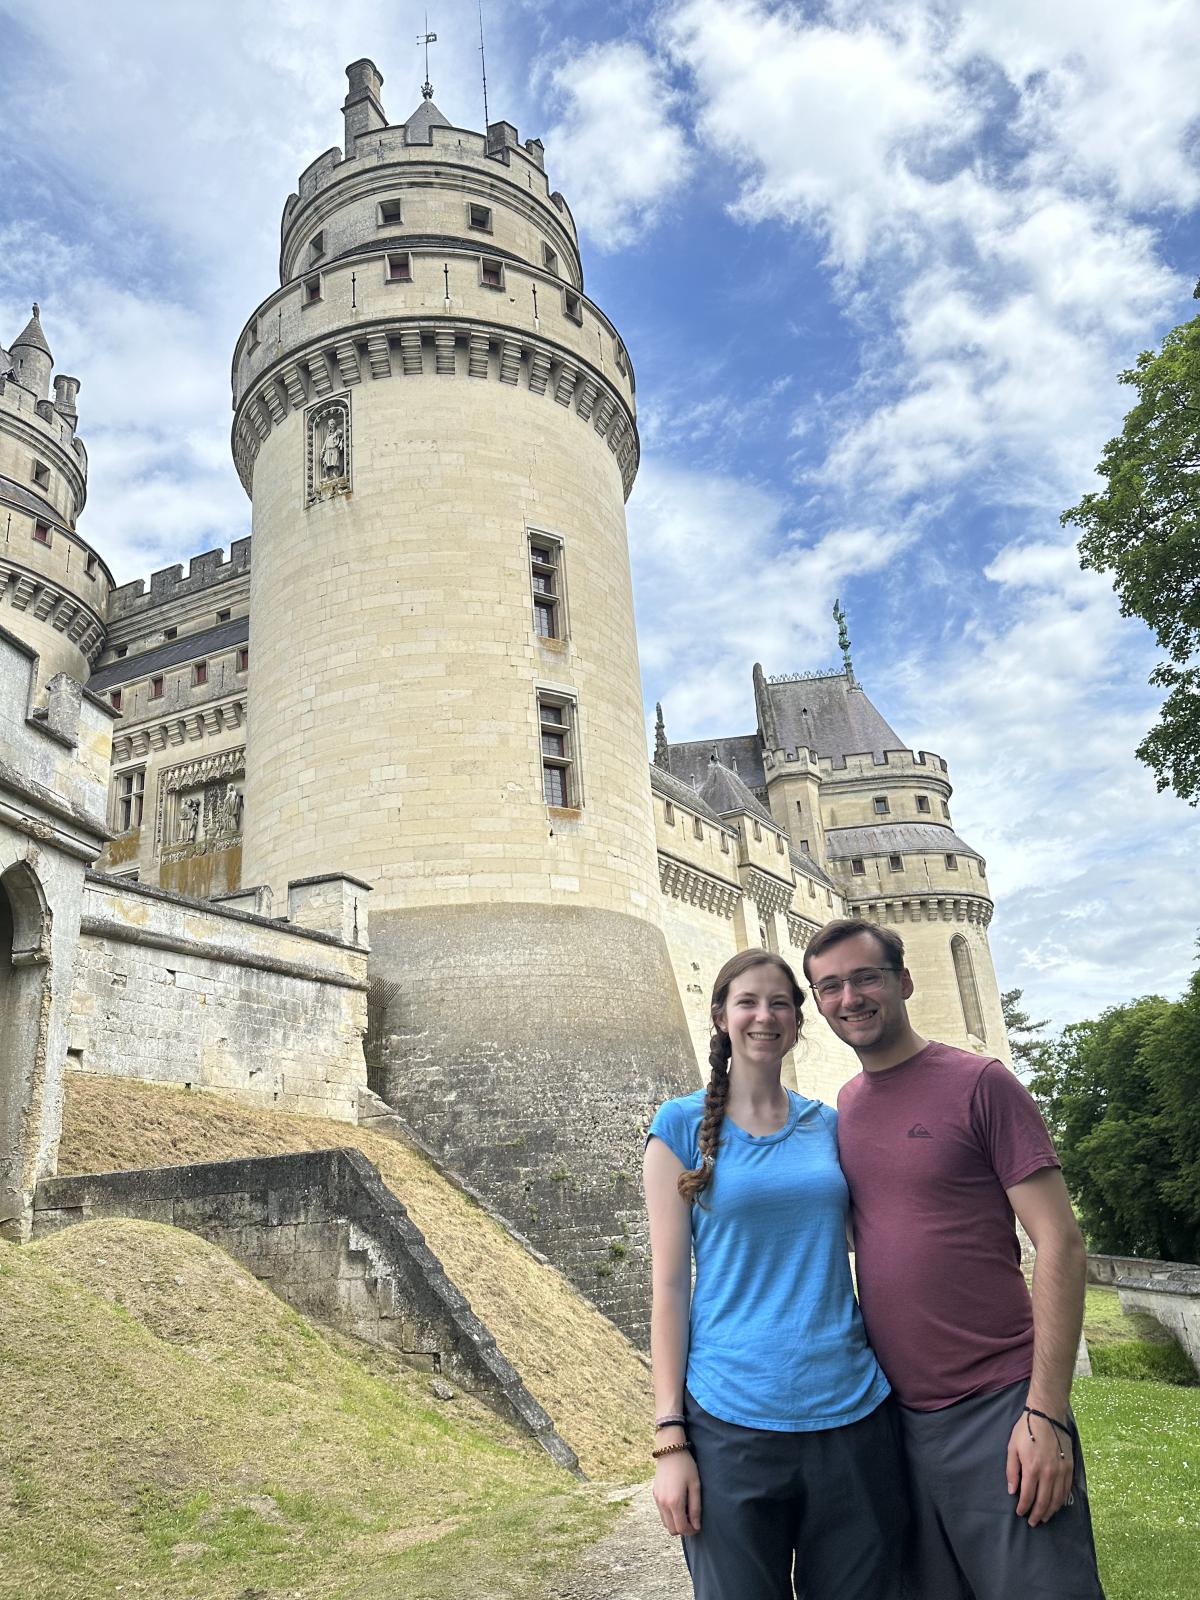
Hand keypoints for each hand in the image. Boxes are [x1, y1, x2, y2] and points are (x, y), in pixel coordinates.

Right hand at [653, 1448, 700, 1535]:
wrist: (670, 1450)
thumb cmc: (686, 1466)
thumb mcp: (695, 1486)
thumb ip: (696, 1508)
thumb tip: (696, 1526)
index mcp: (674, 1502)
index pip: (682, 1528)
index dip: (691, 1531)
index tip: (698, 1526)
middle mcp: (663, 1503)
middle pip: (672, 1529)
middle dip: (683, 1529)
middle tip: (692, 1519)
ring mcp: (657, 1499)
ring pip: (665, 1523)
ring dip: (675, 1523)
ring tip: (686, 1512)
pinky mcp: (654, 1494)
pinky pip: (661, 1513)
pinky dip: (669, 1515)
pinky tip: (678, 1504)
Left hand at [1006, 1409, 1073, 1526]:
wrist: (1047, 1415)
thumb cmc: (1026, 1430)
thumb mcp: (1012, 1447)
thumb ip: (1012, 1471)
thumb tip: (1012, 1491)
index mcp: (1032, 1469)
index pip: (1027, 1496)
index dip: (1023, 1508)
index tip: (1020, 1513)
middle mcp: (1048, 1474)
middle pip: (1043, 1502)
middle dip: (1037, 1514)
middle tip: (1032, 1522)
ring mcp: (1061, 1471)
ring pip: (1056, 1499)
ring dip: (1050, 1511)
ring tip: (1044, 1518)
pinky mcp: (1069, 1468)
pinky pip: (1066, 1490)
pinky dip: (1061, 1501)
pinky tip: (1056, 1505)